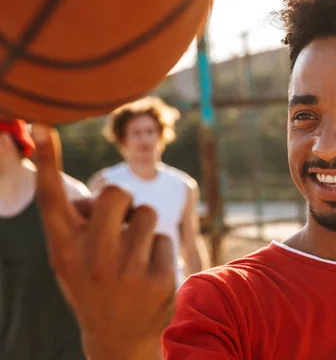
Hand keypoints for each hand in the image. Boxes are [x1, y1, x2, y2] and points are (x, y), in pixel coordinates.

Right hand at [32, 124, 173, 359]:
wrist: (118, 339)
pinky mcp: (158, 280)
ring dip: (143, 228)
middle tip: (120, 224)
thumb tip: (100, 191)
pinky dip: (158, 251)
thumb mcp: (73, 259)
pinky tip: (147, 275)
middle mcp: (90, 259)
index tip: (44, 122)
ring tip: (132, 256)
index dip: (48, 159)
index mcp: (64, 249)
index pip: (53, 199)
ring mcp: (126, 271)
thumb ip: (79, 224)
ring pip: (147, 213)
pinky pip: (165, 238)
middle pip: (117, 191)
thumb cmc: (93, 285)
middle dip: (123, 202)